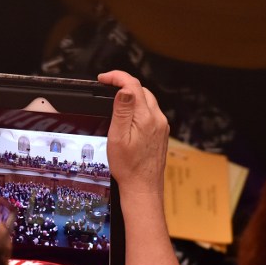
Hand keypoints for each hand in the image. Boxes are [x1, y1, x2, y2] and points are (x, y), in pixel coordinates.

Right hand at [97, 71, 168, 195]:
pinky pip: (151, 113)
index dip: (117, 77)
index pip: (133, 85)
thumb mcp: (118, 138)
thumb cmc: (129, 168)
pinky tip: (130, 117)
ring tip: (116, 99)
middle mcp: (157, 119)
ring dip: (132, 95)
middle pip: (142, 90)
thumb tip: (124, 89)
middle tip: (107, 87)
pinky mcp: (162, 134)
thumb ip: (122, 111)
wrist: (143, 188)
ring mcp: (162, 127)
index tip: (103, 78)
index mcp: (146, 118)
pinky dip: (139, 108)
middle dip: (124, 84)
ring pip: (147, 101)